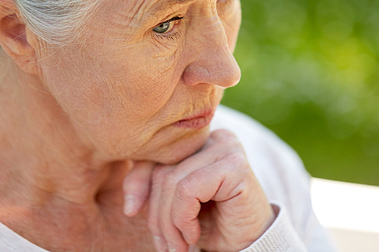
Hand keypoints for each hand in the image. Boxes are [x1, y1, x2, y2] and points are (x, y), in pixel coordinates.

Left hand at [123, 129, 275, 251]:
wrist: (248, 243)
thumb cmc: (212, 222)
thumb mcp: (175, 203)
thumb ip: (153, 188)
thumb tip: (130, 206)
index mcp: (199, 141)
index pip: (156, 153)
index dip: (137, 182)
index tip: (132, 211)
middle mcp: (214, 137)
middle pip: (163, 169)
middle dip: (156, 213)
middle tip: (164, 244)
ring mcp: (227, 148)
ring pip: (173, 181)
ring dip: (170, 222)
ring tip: (178, 245)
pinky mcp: (234, 166)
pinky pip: (188, 189)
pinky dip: (183, 218)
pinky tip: (193, 235)